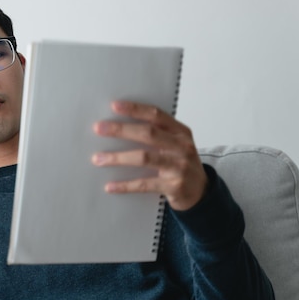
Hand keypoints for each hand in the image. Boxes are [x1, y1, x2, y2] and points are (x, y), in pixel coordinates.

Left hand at [91, 101, 207, 210]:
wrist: (201, 192)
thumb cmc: (179, 163)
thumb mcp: (174, 145)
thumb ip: (155, 134)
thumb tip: (117, 126)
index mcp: (180, 132)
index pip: (156, 115)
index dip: (135, 109)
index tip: (114, 106)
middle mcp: (182, 147)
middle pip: (148, 134)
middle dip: (121, 130)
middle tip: (98, 128)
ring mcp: (179, 167)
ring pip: (144, 158)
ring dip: (118, 158)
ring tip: (98, 159)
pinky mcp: (174, 186)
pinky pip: (145, 184)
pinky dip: (125, 185)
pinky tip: (110, 186)